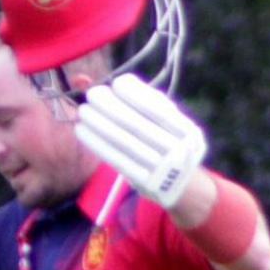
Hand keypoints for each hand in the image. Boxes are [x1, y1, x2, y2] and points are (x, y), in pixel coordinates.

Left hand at [75, 74, 206, 207]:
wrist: (181, 188)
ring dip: (100, 124)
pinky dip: (97, 144)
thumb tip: (88, 80)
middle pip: (138, 124)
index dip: (135, 92)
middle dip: (111, 106)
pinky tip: (81, 131)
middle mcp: (180, 150)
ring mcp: (164, 169)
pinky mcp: (148, 183)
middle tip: (92, 95)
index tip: (115, 83)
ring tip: (83, 112)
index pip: (159, 107)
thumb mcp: (162, 124)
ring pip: (126, 141)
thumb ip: (135, 100)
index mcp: (187, 131)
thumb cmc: (164, 146)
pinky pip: (118, 160)